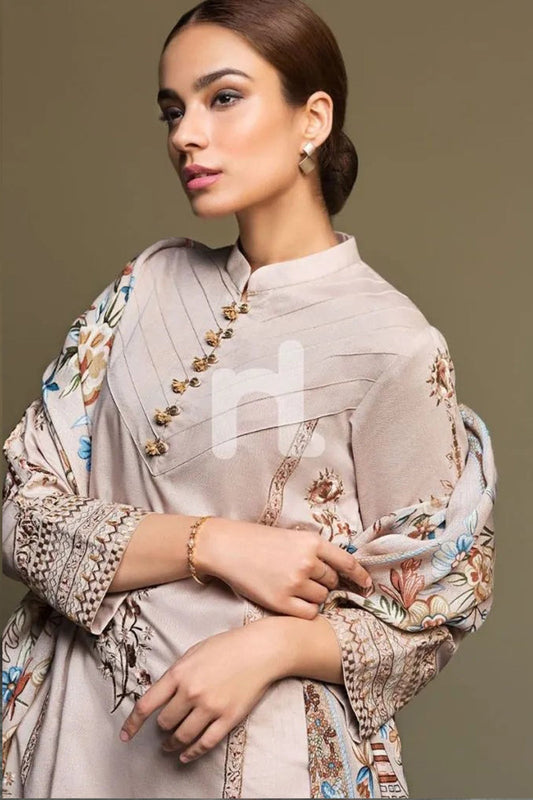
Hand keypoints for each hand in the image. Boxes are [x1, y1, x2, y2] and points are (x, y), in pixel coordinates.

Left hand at [119, 623, 284, 762]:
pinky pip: (205, 743)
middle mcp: (191, 692)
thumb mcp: (194, 651)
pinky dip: (192, 753)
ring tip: (170, 746)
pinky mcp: (228, 718)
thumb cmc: (228, 646)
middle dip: (162, 728)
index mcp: (179, 673)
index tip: (126, 735)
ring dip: (173, 744)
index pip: (147, 704)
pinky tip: (186, 755)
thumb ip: (177, 673)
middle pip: (165, 723)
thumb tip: (162, 694)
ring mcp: (210, 707)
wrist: (261, 649)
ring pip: (182, 736)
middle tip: (163, 729)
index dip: (133, 723)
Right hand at [196, 517, 371, 618]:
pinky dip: (306, 610)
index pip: (347, 562)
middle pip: (332, 581)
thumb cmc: (258, 541)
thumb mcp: (292, 537)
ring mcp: (295, 583)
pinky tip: (292, 601)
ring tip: (293, 586)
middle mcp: (307, 562)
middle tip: (306, 578)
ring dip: (313, 596)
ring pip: (321, 598)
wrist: (228, 547)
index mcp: (312, 542)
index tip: (366, 585)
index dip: (359, 576)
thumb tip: (337, 570)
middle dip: (325, 582)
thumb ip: (314, 551)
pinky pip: (309, 613)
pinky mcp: (282, 601)